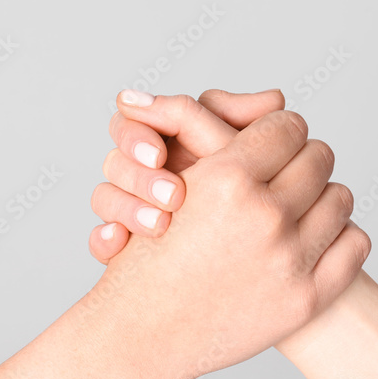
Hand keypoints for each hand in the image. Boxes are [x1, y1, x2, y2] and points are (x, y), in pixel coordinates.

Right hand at [82, 90, 369, 378]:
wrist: (143, 334)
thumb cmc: (149, 257)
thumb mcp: (174, 185)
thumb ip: (220, 135)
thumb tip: (278, 95)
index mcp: (227, 178)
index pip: (287, 126)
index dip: (282, 131)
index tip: (277, 141)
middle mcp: (263, 215)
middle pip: (319, 157)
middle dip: (304, 159)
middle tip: (292, 171)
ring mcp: (289, 260)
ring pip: (340, 197)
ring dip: (323, 196)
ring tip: (303, 205)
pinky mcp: (306, 299)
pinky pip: (354, 243)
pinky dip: (340, 236)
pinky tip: (317, 239)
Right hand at [89, 89, 285, 261]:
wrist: (235, 280)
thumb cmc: (244, 207)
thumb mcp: (243, 161)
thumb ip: (250, 124)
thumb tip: (276, 98)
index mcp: (166, 142)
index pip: (138, 116)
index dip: (147, 127)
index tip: (160, 153)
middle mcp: (142, 173)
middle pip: (116, 157)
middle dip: (136, 171)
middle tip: (170, 194)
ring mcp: (130, 211)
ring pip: (104, 196)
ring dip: (126, 207)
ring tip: (158, 225)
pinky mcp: (122, 246)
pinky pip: (101, 239)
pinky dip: (105, 240)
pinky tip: (117, 244)